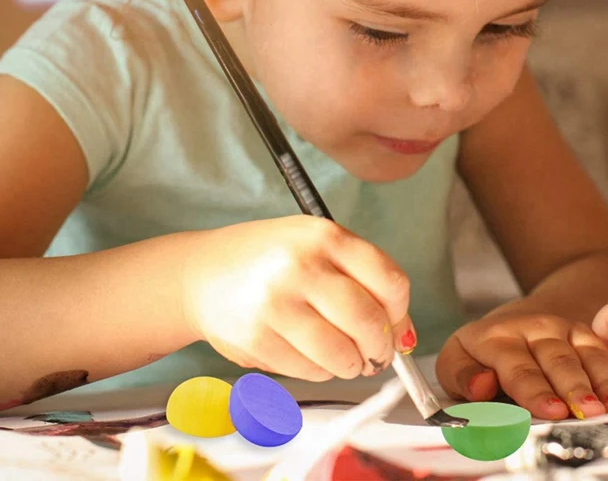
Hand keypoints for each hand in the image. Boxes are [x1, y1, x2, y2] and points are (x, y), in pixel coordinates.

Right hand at [180, 217, 414, 381]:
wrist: (203, 273)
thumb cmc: (271, 258)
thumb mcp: (316, 245)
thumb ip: (363, 277)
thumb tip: (404, 335)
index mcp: (325, 236)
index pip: (390, 281)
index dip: (400, 313)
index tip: (394, 325)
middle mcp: (301, 265)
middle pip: (369, 322)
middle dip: (380, 348)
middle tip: (376, 353)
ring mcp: (276, 303)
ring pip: (342, 355)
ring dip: (352, 364)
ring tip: (345, 357)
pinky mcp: (256, 339)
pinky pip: (311, 370)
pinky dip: (321, 371)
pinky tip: (311, 355)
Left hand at [436, 302, 607, 419]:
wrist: (521, 316)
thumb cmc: (485, 353)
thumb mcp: (458, 359)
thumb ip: (461, 375)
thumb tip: (480, 386)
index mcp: (497, 339)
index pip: (517, 368)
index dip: (534, 390)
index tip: (551, 411)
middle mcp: (534, 329)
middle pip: (556, 361)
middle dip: (572, 388)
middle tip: (587, 413)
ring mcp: (565, 327)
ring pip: (587, 353)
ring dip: (601, 379)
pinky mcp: (591, 328)